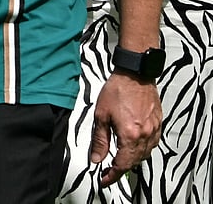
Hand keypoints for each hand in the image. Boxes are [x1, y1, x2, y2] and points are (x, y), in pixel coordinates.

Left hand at [89, 71, 162, 186]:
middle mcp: (145, 135)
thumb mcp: (101, 116)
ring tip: (119, 160)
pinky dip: (141, 149)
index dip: (112, 175)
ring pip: (144, 154)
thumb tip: (96, 158)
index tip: (104, 180)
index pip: (122, 164)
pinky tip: (133, 146)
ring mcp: (154, 130)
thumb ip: (99, 140)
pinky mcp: (158, 124)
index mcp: (130, 135)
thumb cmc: (117, 91)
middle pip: (134, 161)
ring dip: (131, 160)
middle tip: (108, 171)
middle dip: (121, 168)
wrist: (134, 74)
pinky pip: (151, 144)